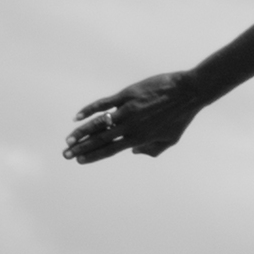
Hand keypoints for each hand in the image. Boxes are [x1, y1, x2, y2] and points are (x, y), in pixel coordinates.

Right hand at [64, 71, 201, 164]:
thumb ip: (152, 150)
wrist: (188, 92)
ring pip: (98, 123)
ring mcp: (127, 109)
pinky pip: (104, 103)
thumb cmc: (181, 117)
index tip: (80, 160)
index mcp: (139, 139)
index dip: (93, 156)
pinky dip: (89, 109)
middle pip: (100, 139)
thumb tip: (134, 152)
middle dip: (81, 148)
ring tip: (68, 140)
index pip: (110, 150)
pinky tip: (77, 116)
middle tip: (65, 154)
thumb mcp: (170, 139)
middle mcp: (130, 126)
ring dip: (81, 132)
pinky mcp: (127, 94)